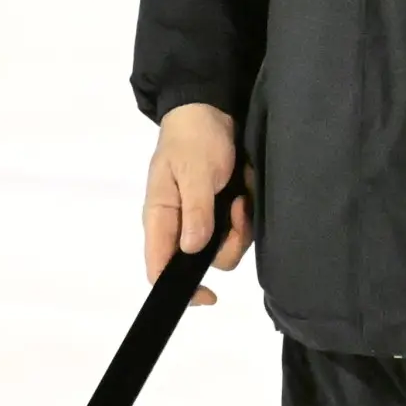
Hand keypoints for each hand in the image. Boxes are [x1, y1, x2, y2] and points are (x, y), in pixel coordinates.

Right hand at [142, 103, 252, 305]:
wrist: (210, 111)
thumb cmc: (193, 139)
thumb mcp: (193, 171)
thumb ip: (194, 210)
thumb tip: (192, 249)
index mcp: (161, 218)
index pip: (159, 268)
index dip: (178, 289)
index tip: (208, 295)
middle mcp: (180, 225)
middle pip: (200, 262)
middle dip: (226, 244)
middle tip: (237, 212)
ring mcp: (202, 219)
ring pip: (224, 247)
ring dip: (239, 227)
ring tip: (241, 197)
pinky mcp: (222, 210)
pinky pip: (238, 229)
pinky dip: (246, 215)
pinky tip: (245, 192)